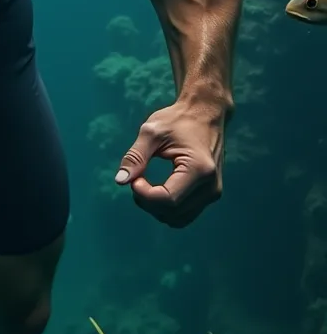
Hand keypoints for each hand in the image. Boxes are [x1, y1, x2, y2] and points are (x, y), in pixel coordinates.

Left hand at [114, 101, 225, 226]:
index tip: (135, 178)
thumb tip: (120, 181)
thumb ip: (135, 156)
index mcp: (199, 169)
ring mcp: (213, 193)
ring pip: (178, 219)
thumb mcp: (152, 132)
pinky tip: (157, 190)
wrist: (205, 113)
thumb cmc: (177, 119)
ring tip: (145, 184)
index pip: (168, 200)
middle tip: (136, 178)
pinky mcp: (210, 195)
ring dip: (156, 208)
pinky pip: (185, 214)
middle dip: (147, 202)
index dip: (144, 195)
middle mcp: (211, 186)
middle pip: (172, 212)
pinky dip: (166, 208)